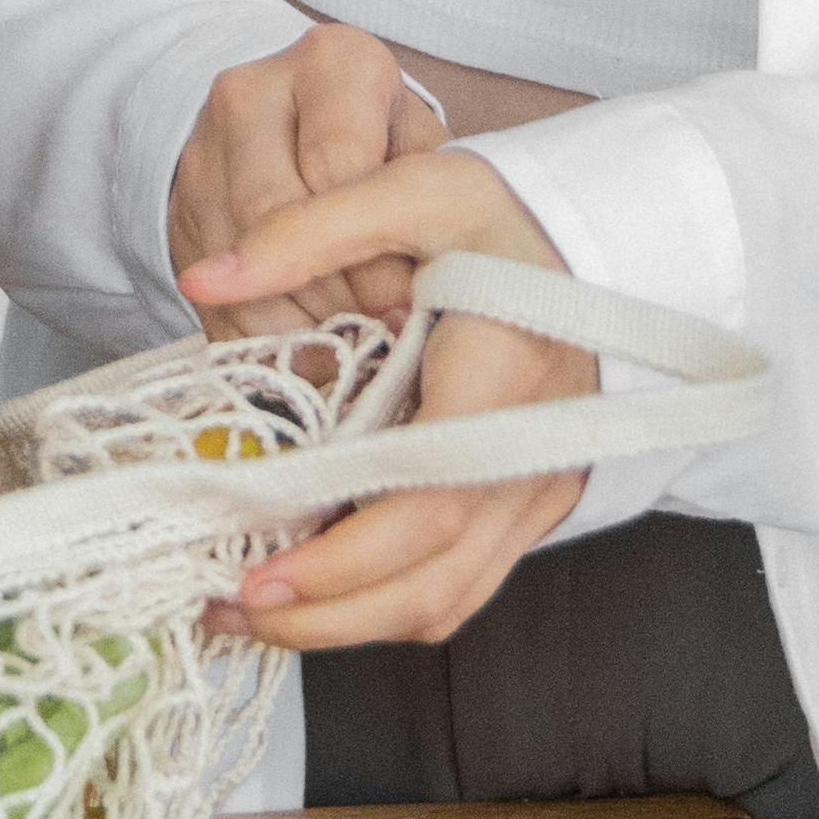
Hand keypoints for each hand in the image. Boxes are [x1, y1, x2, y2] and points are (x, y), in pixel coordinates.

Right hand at [167, 22, 434, 336]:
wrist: (296, 123)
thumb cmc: (384, 143)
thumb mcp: (421, 149)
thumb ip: (434, 201)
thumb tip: (440, 288)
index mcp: (332, 64)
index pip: (338, 165)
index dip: (373, 249)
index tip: (407, 306)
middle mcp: (252, 93)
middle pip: (276, 211)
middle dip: (334, 292)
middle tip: (377, 340)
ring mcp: (202, 149)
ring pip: (235, 259)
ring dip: (294, 323)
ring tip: (345, 355)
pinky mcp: (177, 208)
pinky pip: (209, 292)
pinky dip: (258, 336)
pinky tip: (301, 355)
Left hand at [187, 144, 593, 655]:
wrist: (614, 244)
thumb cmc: (514, 217)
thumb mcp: (417, 193)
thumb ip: (308, 232)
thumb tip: (203, 275)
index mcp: (500, 381)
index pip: (421, 504)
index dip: (338, 559)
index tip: (254, 578)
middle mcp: (526, 456)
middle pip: (424, 582)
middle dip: (319, 616)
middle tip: (222, 606)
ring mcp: (532, 493)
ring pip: (442, 601)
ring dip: (344, 625)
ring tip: (250, 610)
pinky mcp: (527, 507)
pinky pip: (458, 584)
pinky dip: (383, 604)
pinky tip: (316, 588)